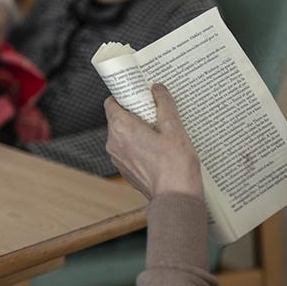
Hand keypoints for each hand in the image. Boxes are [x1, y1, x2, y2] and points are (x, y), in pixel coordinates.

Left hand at [104, 84, 203, 198]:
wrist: (175, 197)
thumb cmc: (175, 165)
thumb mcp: (174, 127)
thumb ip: (164, 104)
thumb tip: (157, 88)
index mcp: (121, 128)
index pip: (111, 102)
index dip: (124, 96)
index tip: (139, 95)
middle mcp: (113, 142)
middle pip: (117, 117)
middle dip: (135, 112)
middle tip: (156, 113)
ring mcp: (117, 158)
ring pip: (122, 134)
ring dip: (137, 129)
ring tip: (161, 132)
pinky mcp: (124, 169)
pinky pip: (127, 149)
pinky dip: (138, 145)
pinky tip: (158, 148)